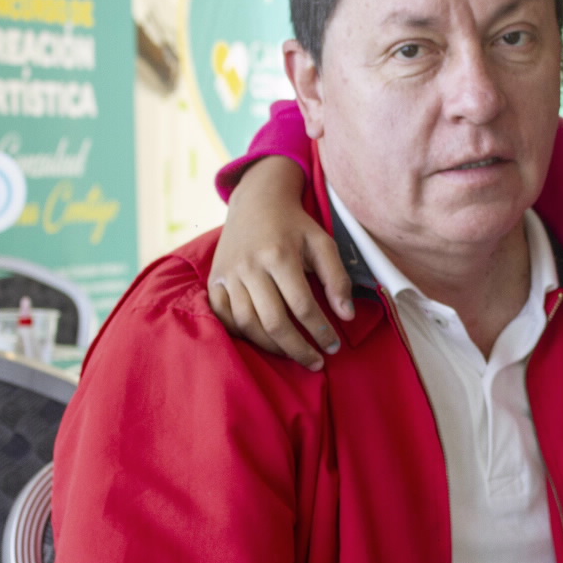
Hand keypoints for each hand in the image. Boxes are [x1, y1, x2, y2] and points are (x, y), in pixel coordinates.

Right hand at [209, 157, 353, 369]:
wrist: (256, 200)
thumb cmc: (295, 225)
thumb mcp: (323, 243)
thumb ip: (337, 278)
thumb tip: (347, 316)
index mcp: (279, 255)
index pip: (302, 305)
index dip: (320, 331)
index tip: (334, 346)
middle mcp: (250, 266)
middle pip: (273, 321)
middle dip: (297, 348)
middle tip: (316, 362)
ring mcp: (228, 274)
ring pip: (247, 323)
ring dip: (271, 347)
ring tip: (293, 354)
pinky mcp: (215, 279)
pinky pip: (223, 316)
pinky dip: (241, 333)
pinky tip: (262, 340)